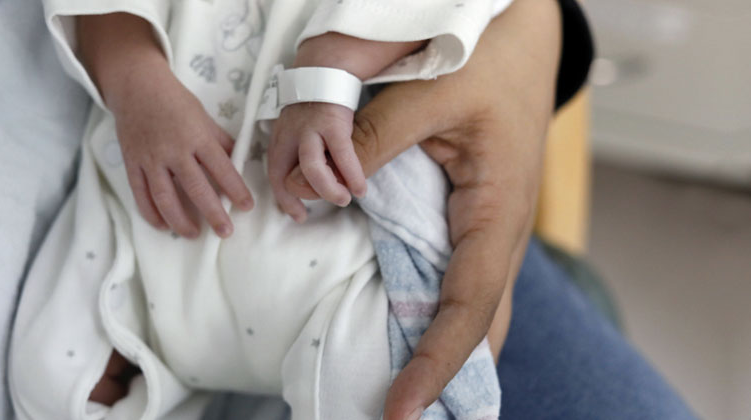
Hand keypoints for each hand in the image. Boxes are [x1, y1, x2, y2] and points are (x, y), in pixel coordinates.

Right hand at [77, 13, 253, 238]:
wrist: (136, 87)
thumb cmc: (176, 102)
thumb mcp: (204, 118)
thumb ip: (220, 142)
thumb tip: (239, 164)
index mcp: (197, 137)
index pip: (221, 168)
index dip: (236, 189)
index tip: (247, 207)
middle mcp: (174, 150)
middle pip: (196, 188)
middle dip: (213, 213)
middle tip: (225, 232)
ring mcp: (151, 158)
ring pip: (165, 197)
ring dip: (180, 220)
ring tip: (194, 235)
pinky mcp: (133, 163)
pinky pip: (140, 193)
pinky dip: (151, 213)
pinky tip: (162, 226)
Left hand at [268, 102, 365, 222]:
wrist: (325, 69)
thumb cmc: (314, 106)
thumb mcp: (297, 128)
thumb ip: (297, 153)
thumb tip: (305, 182)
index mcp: (279, 138)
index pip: (274, 173)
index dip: (282, 198)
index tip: (296, 214)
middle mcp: (289, 134)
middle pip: (281, 173)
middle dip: (292, 199)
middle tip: (306, 215)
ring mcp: (310, 128)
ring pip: (310, 167)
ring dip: (326, 189)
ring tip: (342, 200)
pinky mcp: (333, 123)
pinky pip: (342, 154)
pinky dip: (352, 174)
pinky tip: (361, 189)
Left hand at [285, 0, 561, 416]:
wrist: (523, 36)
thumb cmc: (490, 58)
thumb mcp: (432, 93)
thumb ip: (375, 141)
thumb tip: (324, 189)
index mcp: (498, 210)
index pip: (468, 305)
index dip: (436, 362)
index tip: (400, 408)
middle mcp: (499, 229)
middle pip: (481, 322)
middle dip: (448, 376)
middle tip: (404, 418)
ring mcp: (489, 226)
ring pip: (474, 306)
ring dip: (446, 354)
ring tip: (411, 397)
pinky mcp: (474, 216)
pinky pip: (461, 277)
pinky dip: (441, 315)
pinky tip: (418, 335)